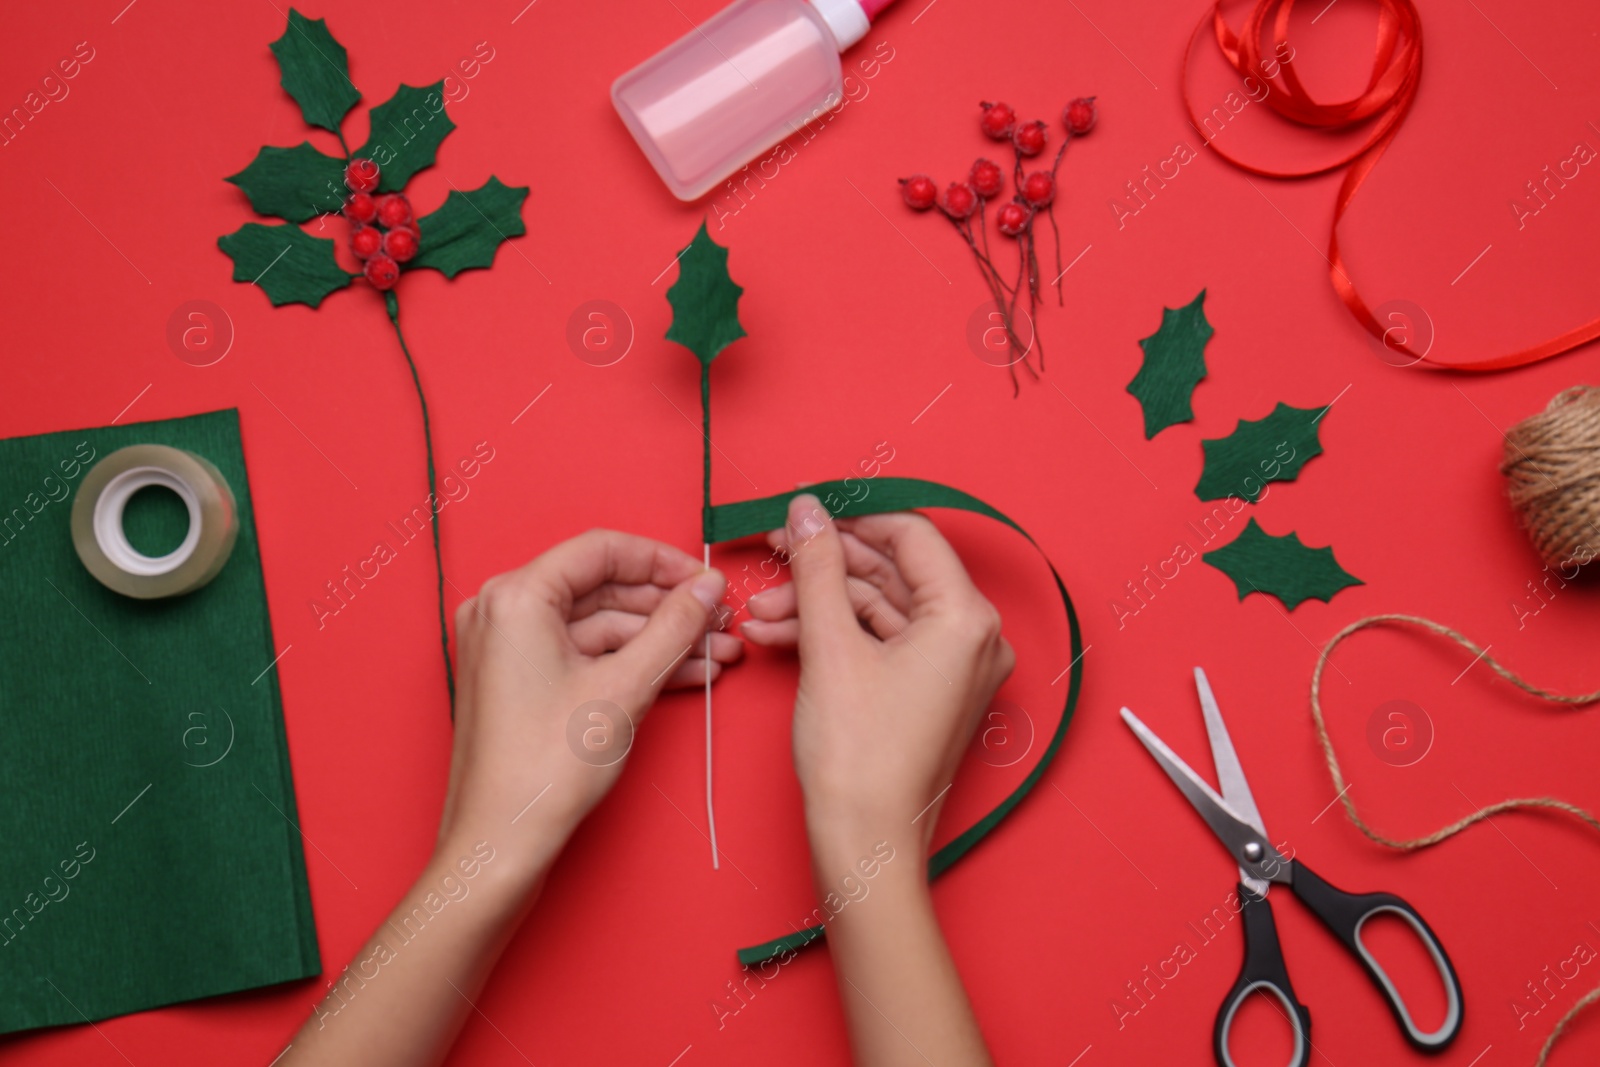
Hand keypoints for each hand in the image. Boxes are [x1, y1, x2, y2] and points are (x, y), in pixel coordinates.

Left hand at [437, 530, 737, 884]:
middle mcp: (504, 611)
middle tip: (720, 624)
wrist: (500, 844)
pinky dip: (631, 663)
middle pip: (603, 588)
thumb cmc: (544, 769)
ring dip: (659, 640)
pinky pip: (585, 655)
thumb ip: (672, 627)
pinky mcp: (521, 680)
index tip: (706, 581)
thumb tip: (707, 588)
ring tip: (716, 657)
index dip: (664, 562)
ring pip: (600, 626)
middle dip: (668, 609)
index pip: (602, 550)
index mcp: (516, 597)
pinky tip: (685, 674)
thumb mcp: (624, 688)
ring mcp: (509, 647)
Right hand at [741, 495, 1014, 860]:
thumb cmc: (859, 757)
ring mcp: (954, 669)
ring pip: (879, 610)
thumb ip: (818, 567)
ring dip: (817, 605)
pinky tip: (778, 636)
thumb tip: (808, 510)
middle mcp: (973, 638)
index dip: (850, 519)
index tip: (802, 512)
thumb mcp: (829, 647)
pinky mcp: (930, 693)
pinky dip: (833, 637)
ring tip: (759, 613)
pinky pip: (881, 644)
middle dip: (823, 568)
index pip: (910, 535)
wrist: (864, 844)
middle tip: (771, 556)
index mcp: (967, 618)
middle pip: (892, 573)